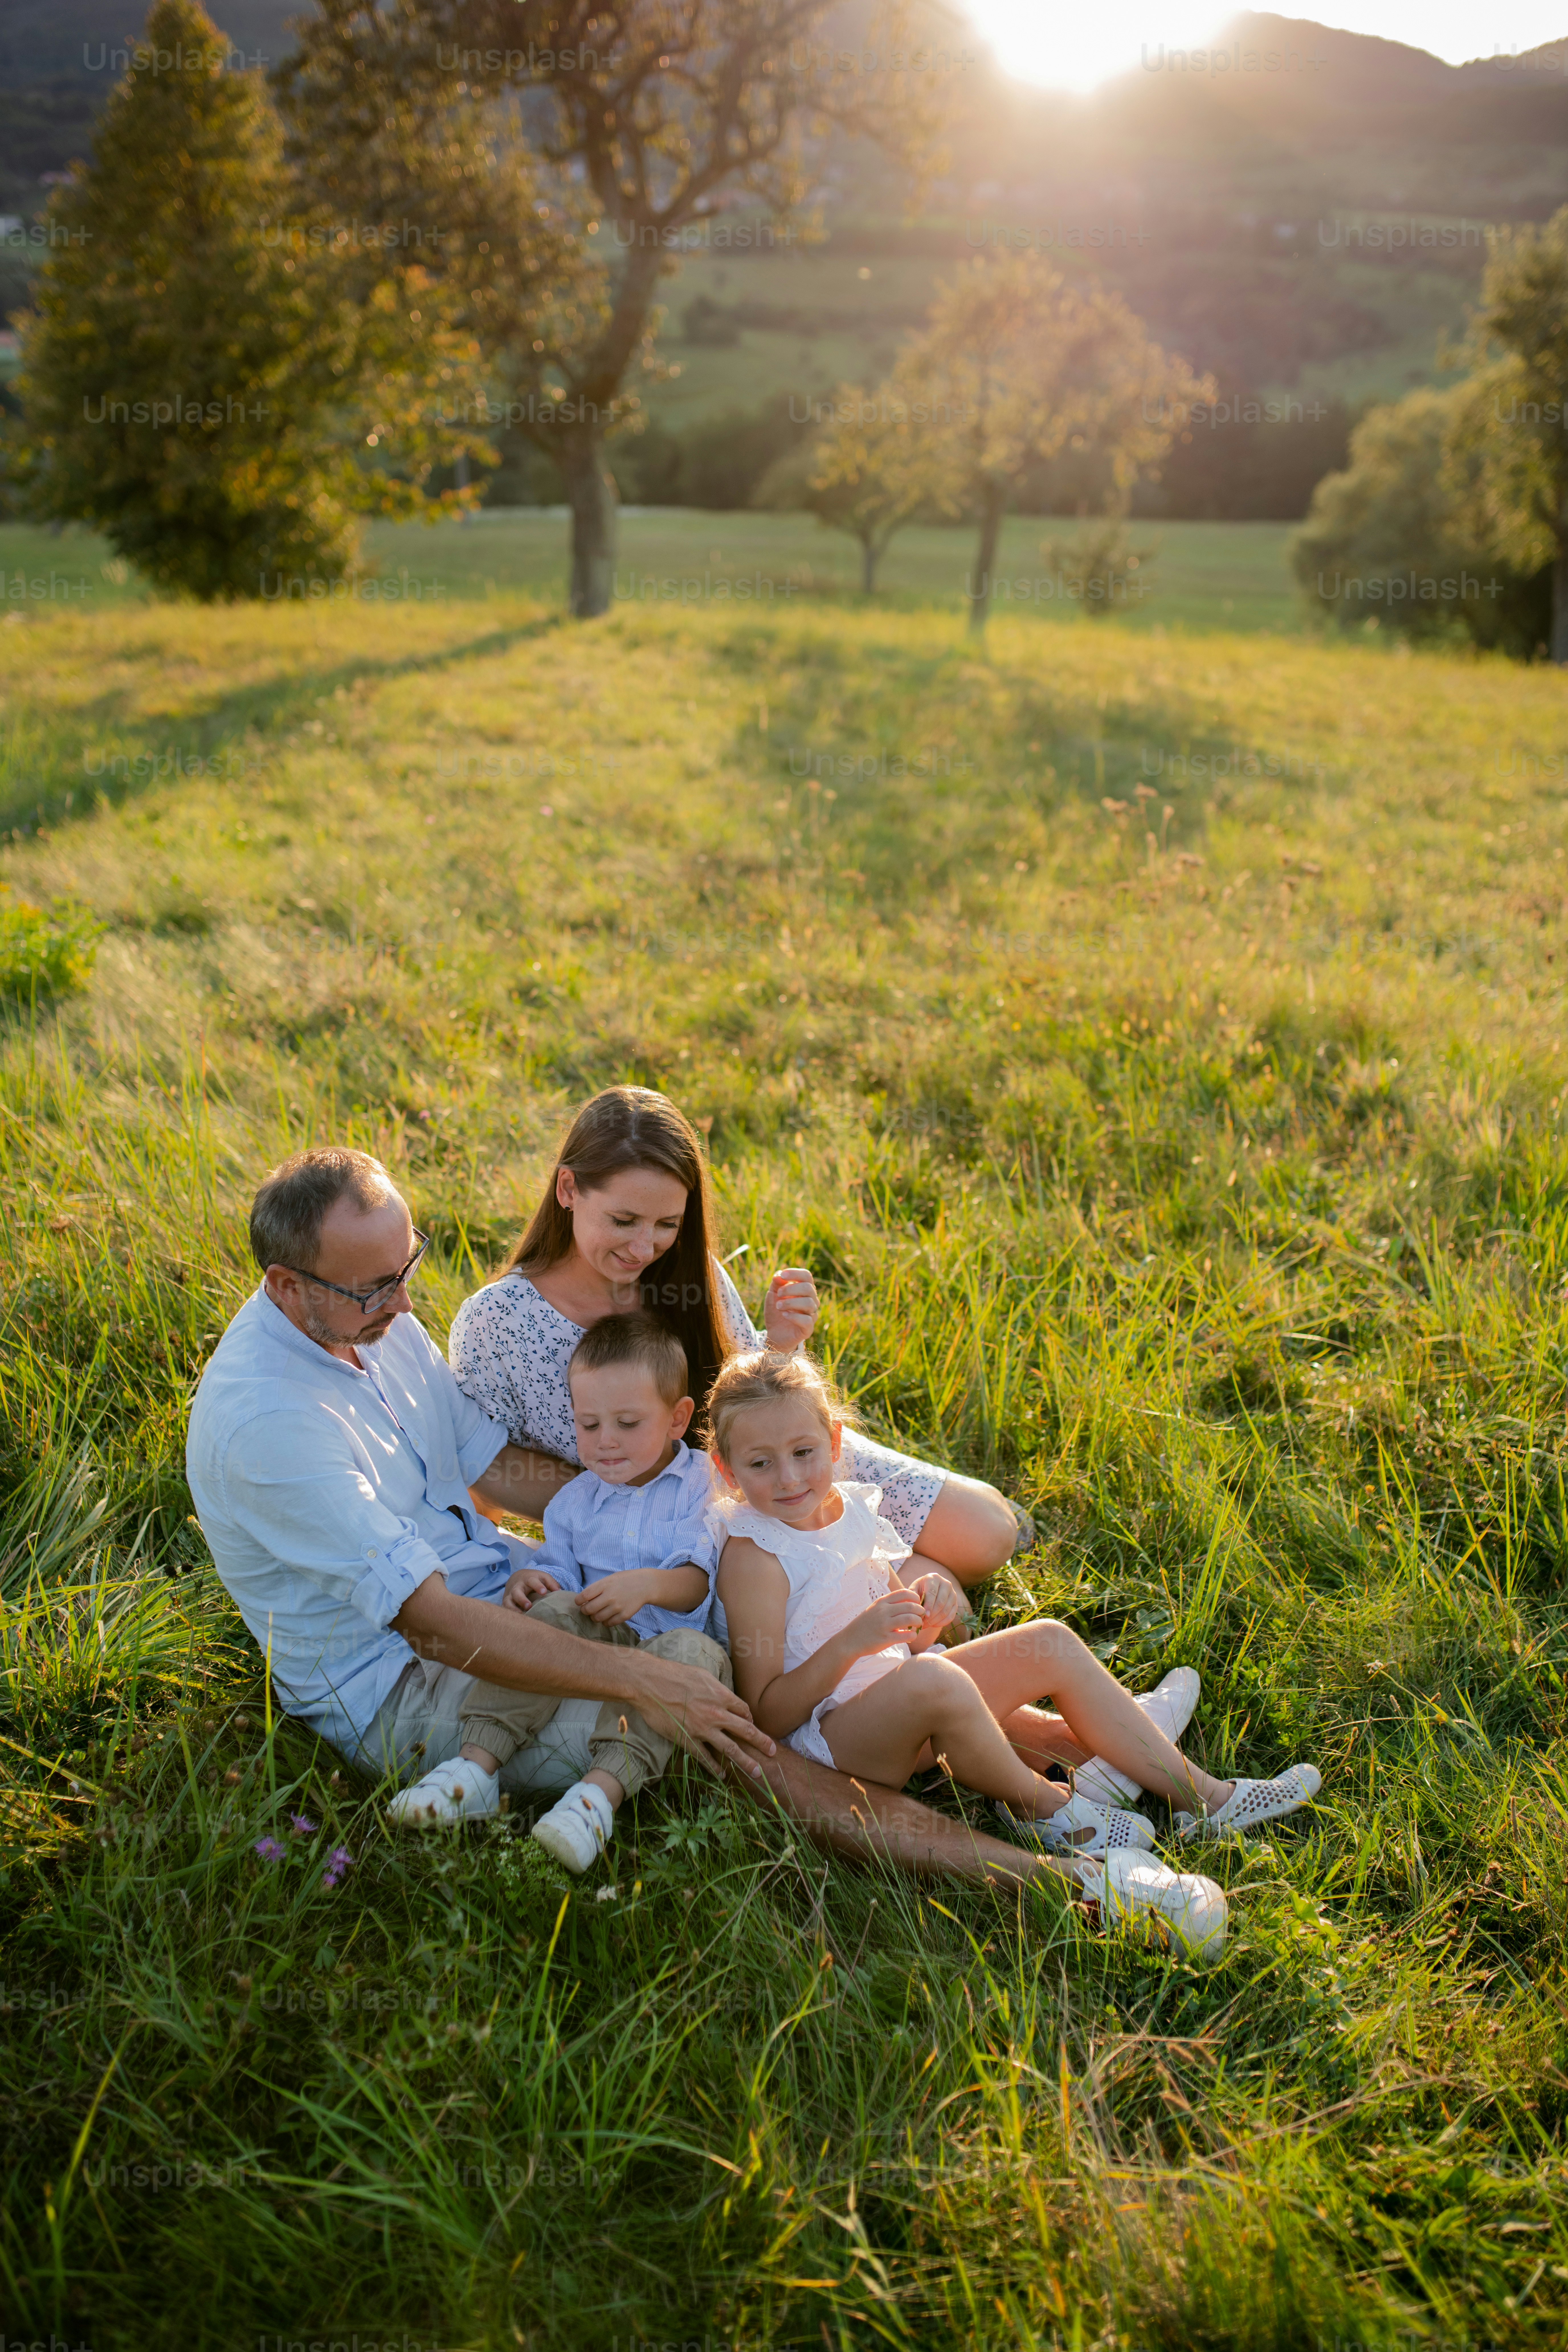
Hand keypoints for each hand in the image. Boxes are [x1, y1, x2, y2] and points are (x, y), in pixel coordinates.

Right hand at [502, 1566, 560, 1611]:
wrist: (516, 1578)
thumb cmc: (533, 1579)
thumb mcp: (542, 1577)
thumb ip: (551, 1583)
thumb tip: (559, 1592)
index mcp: (527, 1579)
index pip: (532, 1581)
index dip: (537, 1586)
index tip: (544, 1592)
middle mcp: (517, 1587)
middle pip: (517, 1592)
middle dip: (522, 1599)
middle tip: (529, 1606)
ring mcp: (510, 1595)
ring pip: (508, 1601)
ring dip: (513, 1609)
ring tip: (521, 1615)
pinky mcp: (506, 1602)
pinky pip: (505, 1609)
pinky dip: (509, 1614)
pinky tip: (516, 1620)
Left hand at [575, 1574, 649, 1626]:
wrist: (645, 1584)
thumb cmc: (624, 1580)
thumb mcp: (609, 1579)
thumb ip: (597, 1588)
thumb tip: (583, 1600)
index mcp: (604, 1585)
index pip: (584, 1596)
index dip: (578, 1601)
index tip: (579, 1602)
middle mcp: (610, 1596)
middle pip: (588, 1609)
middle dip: (584, 1610)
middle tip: (587, 1609)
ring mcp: (617, 1607)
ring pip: (597, 1618)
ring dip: (594, 1617)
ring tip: (597, 1613)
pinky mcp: (624, 1615)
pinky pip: (609, 1623)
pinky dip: (605, 1621)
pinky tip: (607, 1616)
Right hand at [633, 1653, 776, 1777]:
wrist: (650, 1683)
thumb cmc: (673, 1674)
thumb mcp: (702, 1675)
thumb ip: (715, 1687)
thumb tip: (721, 1692)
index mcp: (722, 1695)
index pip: (744, 1712)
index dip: (750, 1720)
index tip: (752, 1726)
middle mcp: (717, 1713)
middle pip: (746, 1731)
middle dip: (762, 1743)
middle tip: (773, 1752)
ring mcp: (703, 1729)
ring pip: (731, 1749)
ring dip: (746, 1762)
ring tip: (757, 1773)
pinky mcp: (688, 1740)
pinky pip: (706, 1758)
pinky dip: (715, 1768)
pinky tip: (723, 1775)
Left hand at [763, 1263, 819, 1351]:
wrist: (775, 1333)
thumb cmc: (776, 1312)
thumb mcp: (772, 1296)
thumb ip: (776, 1284)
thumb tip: (779, 1274)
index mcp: (805, 1290)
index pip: (807, 1276)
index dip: (795, 1273)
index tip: (782, 1275)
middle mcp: (812, 1301)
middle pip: (808, 1288)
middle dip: (790, 1289)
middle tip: (778, 1294)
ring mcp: (812, 1315)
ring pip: (808, 1303)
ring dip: (790, 1302)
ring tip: (778, 1306)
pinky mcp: (809, 1328)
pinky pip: (806, 1320)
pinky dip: (793, 1316)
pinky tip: (784, 1315)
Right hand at [847, 1586, 925, 1653]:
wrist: (850, 1640)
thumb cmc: (866, 1624)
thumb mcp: (875, 1609)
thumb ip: (890, 1605)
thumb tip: (909, 1603)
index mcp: (881, 1602)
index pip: (903, 1593)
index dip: (915, 1597)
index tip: (918, 1603)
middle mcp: (883, 1611)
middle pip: (910, 1606)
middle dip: (920, 1610)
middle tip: (922, 1615)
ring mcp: (884, 1625)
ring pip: (910, 1619)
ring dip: (918, 1622)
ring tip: (918, 1625)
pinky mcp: (885, 1638)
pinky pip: (906, 1635)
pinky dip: (913, 1635)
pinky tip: (912, 1636)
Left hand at [906, 1567, 968, 1649]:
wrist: (929, 1590)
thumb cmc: (919, 1590)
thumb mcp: (913, 1589)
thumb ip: (912, 1596)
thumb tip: (914, 1607)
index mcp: (934, 1578)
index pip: (932, 1593)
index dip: (928, 1605)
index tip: (924, 1615)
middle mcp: (946, 1584)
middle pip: (941, 1602)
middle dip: (931, 1615)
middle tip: (922, 1623)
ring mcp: (952, 1594)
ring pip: (946, 1610)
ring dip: (935, 1620)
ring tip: (925, 1625)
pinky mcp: (955, 1604)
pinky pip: (951, 1616)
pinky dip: (942, 1622)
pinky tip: (933, 1625)